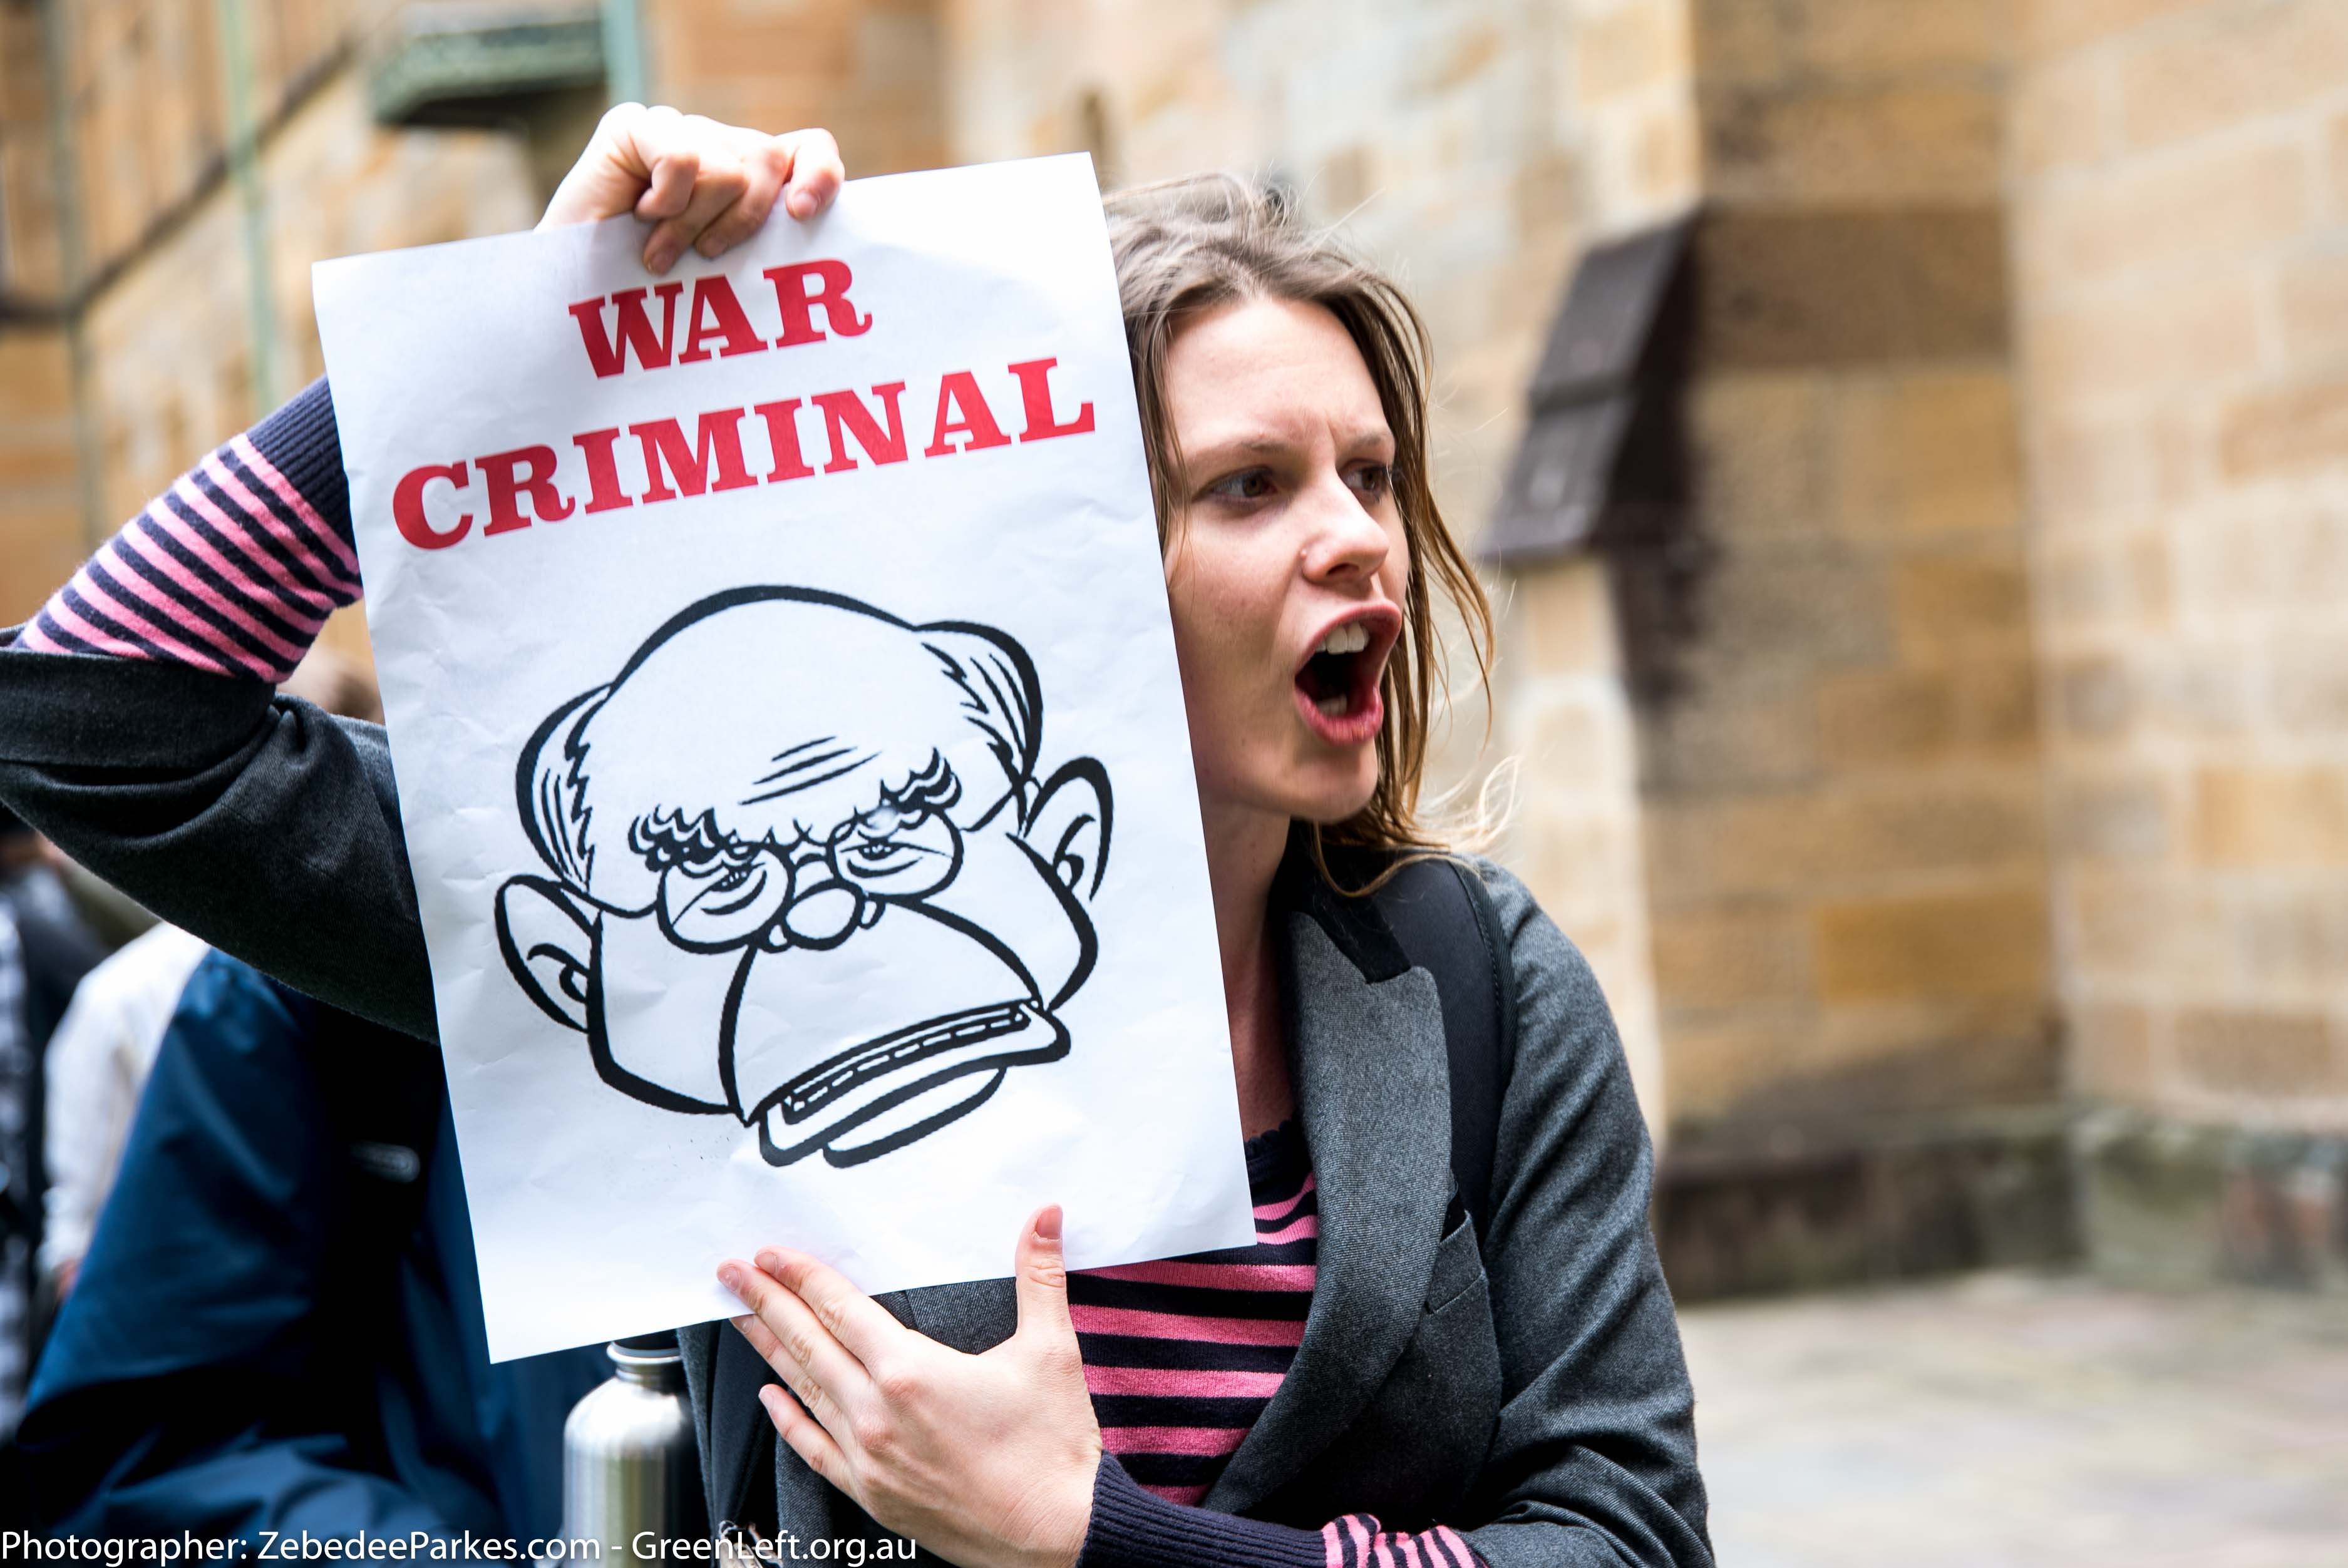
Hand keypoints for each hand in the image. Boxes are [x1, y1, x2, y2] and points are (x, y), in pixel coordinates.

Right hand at [538, 103, 845, 273]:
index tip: (803, 214)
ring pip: (727, 169)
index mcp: (748, 175)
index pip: (808, 149)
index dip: (819, 174)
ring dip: (694, 222)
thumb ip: (769, 239)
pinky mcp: (633, 127)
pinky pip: (682, 157)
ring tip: (661, 250)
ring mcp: (675, 130)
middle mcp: (716, 144)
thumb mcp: (729, 271)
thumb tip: (808, 219)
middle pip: (769, 159)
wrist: (575, 300)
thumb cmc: (654, 293)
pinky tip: (640, 215)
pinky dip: (667, 200)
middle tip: (704, 255)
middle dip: (743, 220)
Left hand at [721, 1207, 1099, 1567]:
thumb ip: (1040, 1275)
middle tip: (731, 1274)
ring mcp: (869, 1457)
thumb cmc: (1052, 1451)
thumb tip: (1046, 1216)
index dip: (802, 1276)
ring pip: (803, 1391)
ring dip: (768, 1350)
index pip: (841, 1308)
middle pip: (807, 1343)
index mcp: (912, 1372)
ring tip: (741, 1320)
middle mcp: (878, 1414)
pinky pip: (814, 1449)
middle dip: (766, 1302)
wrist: (1057, 1537)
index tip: (770, 1255)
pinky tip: (770, 1398)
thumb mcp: (1052, 1351)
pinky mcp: (872, 1493)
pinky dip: (787, 1419)